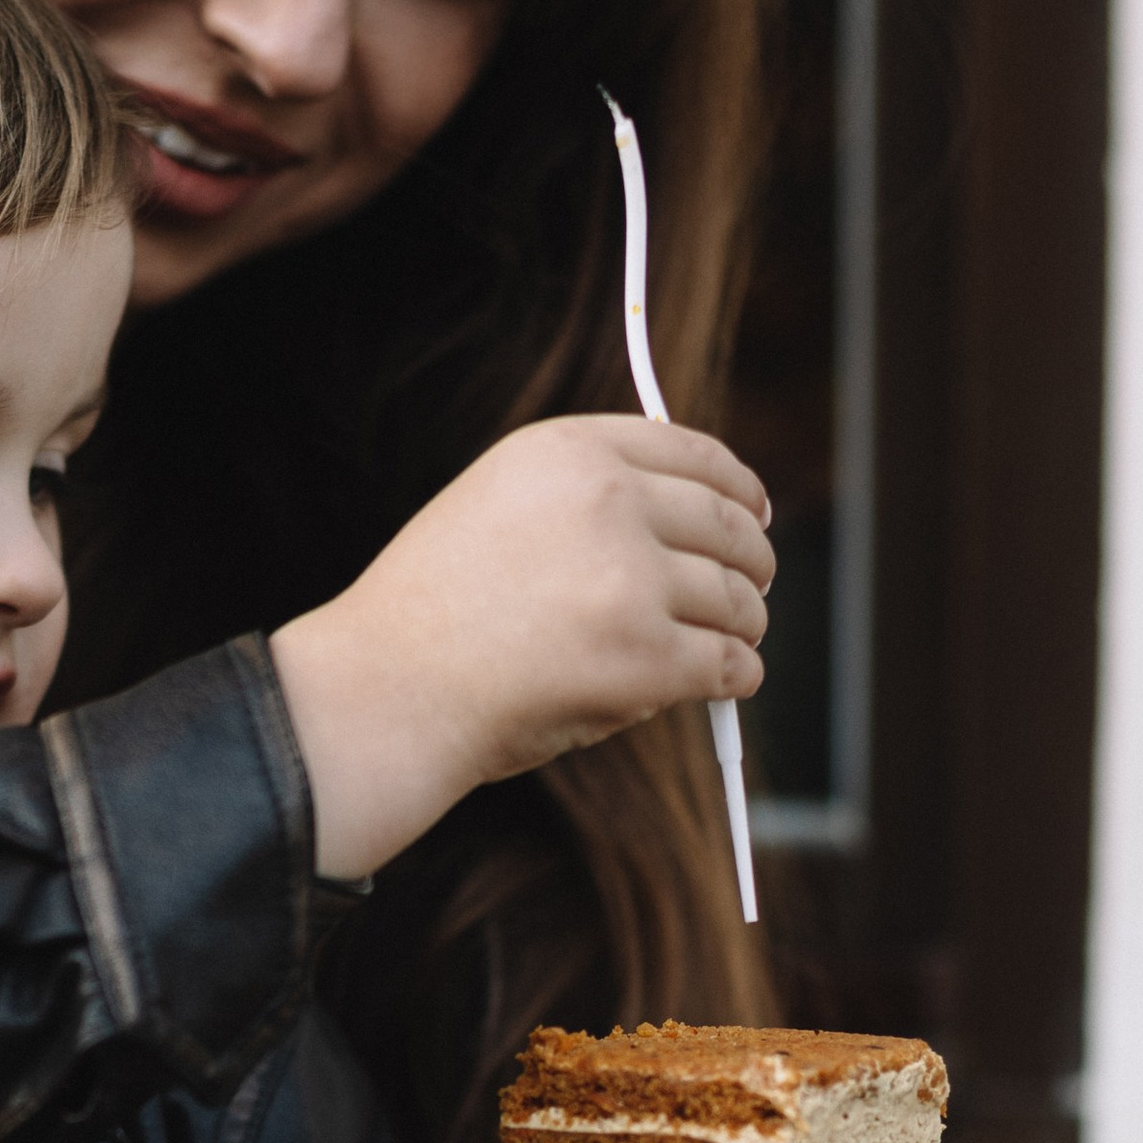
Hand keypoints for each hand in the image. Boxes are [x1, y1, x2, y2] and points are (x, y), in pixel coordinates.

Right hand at [270, 413, 773, 879]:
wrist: (388, 690)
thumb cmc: (432, 614)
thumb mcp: (497, 503)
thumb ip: (582, 492)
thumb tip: (684, 509)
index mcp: (569, 452)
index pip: (696, 454)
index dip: (740, 489)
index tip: (755, 513)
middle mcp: (607, 502)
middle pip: (728, 526)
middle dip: (752, 563)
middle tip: (752, 591)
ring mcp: (630, 581)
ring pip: (735, 599)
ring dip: (745, 625)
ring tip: (734, 643)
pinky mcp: (646, 659)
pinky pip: (728, 664)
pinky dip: (737, 678)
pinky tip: (729, 683)